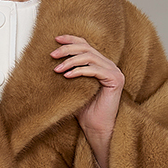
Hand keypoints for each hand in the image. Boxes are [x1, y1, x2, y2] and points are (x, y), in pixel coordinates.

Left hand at [52, 35, 124, 167]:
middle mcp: (109, 65)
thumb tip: (53, 62)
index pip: (86, 45)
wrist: (96, 128)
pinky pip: (94, 70)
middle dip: (67, 49)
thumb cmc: (86, 112)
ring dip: (70, 61)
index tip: (56, 39)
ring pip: (89, 57)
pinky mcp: (115, 80)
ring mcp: (114, 71)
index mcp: (100, 64)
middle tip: (53, 54)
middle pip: (86, 48)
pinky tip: (67, 76)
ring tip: (57, 69)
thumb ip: (69, 73)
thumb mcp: (74, 88)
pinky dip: (79, 71)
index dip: (71, 39)